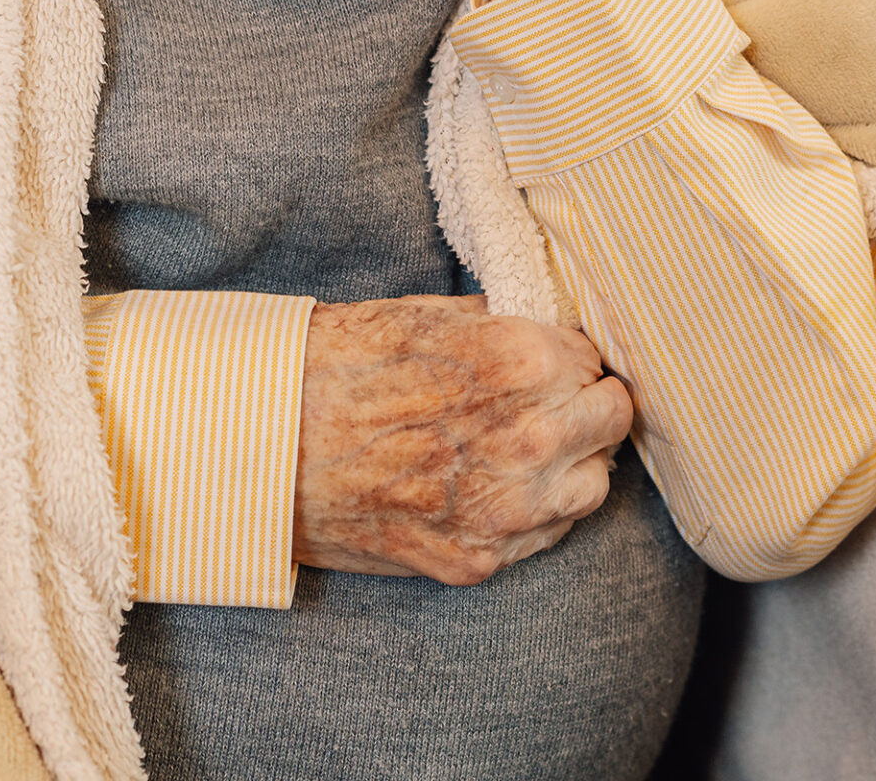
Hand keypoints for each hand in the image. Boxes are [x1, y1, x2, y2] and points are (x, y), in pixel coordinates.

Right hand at [295, 294, 632, 584]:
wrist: (264, 446)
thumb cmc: (337, 367)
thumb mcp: (426, 315)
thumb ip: (503, 326)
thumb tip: (549, 333)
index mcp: (520, 363)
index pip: (593, 360)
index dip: (570, 359)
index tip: (551, 364)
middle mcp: (527, 440)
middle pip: (611, 421)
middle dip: (588, 405)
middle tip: (556, 402)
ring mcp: (503, 510)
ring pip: (592, 486)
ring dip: (572, 464)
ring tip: (530, 450)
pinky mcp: (475, 560)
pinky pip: (545, 536)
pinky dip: (534, 513)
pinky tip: (496, 488)